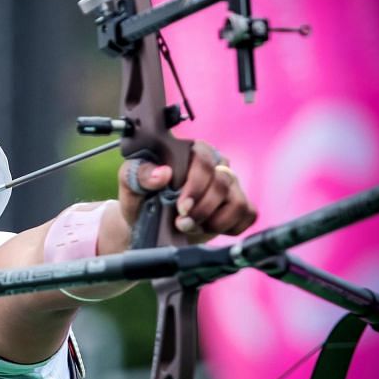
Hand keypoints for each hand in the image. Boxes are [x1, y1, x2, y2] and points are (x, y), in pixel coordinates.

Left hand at [118, 141, 256, 242]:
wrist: (147, 223)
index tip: (181, 207)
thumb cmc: (141, 197)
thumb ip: (140, 174)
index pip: (204, 160)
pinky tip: (208, 227)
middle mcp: (215, 164)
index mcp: (191, 151)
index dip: (195, 186)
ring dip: (215, 221)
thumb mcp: (130, 184)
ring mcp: (230, 184)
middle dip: (202, 208)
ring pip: (237, 202)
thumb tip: (163, 173)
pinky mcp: (238, 205)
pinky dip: (230, 227)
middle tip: (182, 222)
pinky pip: (248, 215)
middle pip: (222, 183)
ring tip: (191, 227)